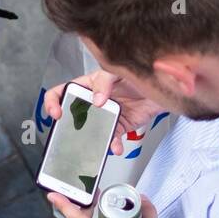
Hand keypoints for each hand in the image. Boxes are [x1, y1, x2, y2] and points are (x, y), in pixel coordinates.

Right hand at [43, 70, 165, 155]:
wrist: (165, 84)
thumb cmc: (140, 71)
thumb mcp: (118, 70)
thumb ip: (105, 82)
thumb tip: (96, 100)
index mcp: (87, 85)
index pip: (62, 91)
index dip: (53, 102)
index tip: (57, 113)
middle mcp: (93, 101)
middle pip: (72, 116)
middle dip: (67, 128)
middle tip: (69, 134)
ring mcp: (106, 115)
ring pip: (90, 131)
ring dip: (90, 140)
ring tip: (92, 145)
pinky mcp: (119, 126)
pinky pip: (112, 139)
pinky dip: (113, 145)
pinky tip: (116, 146)